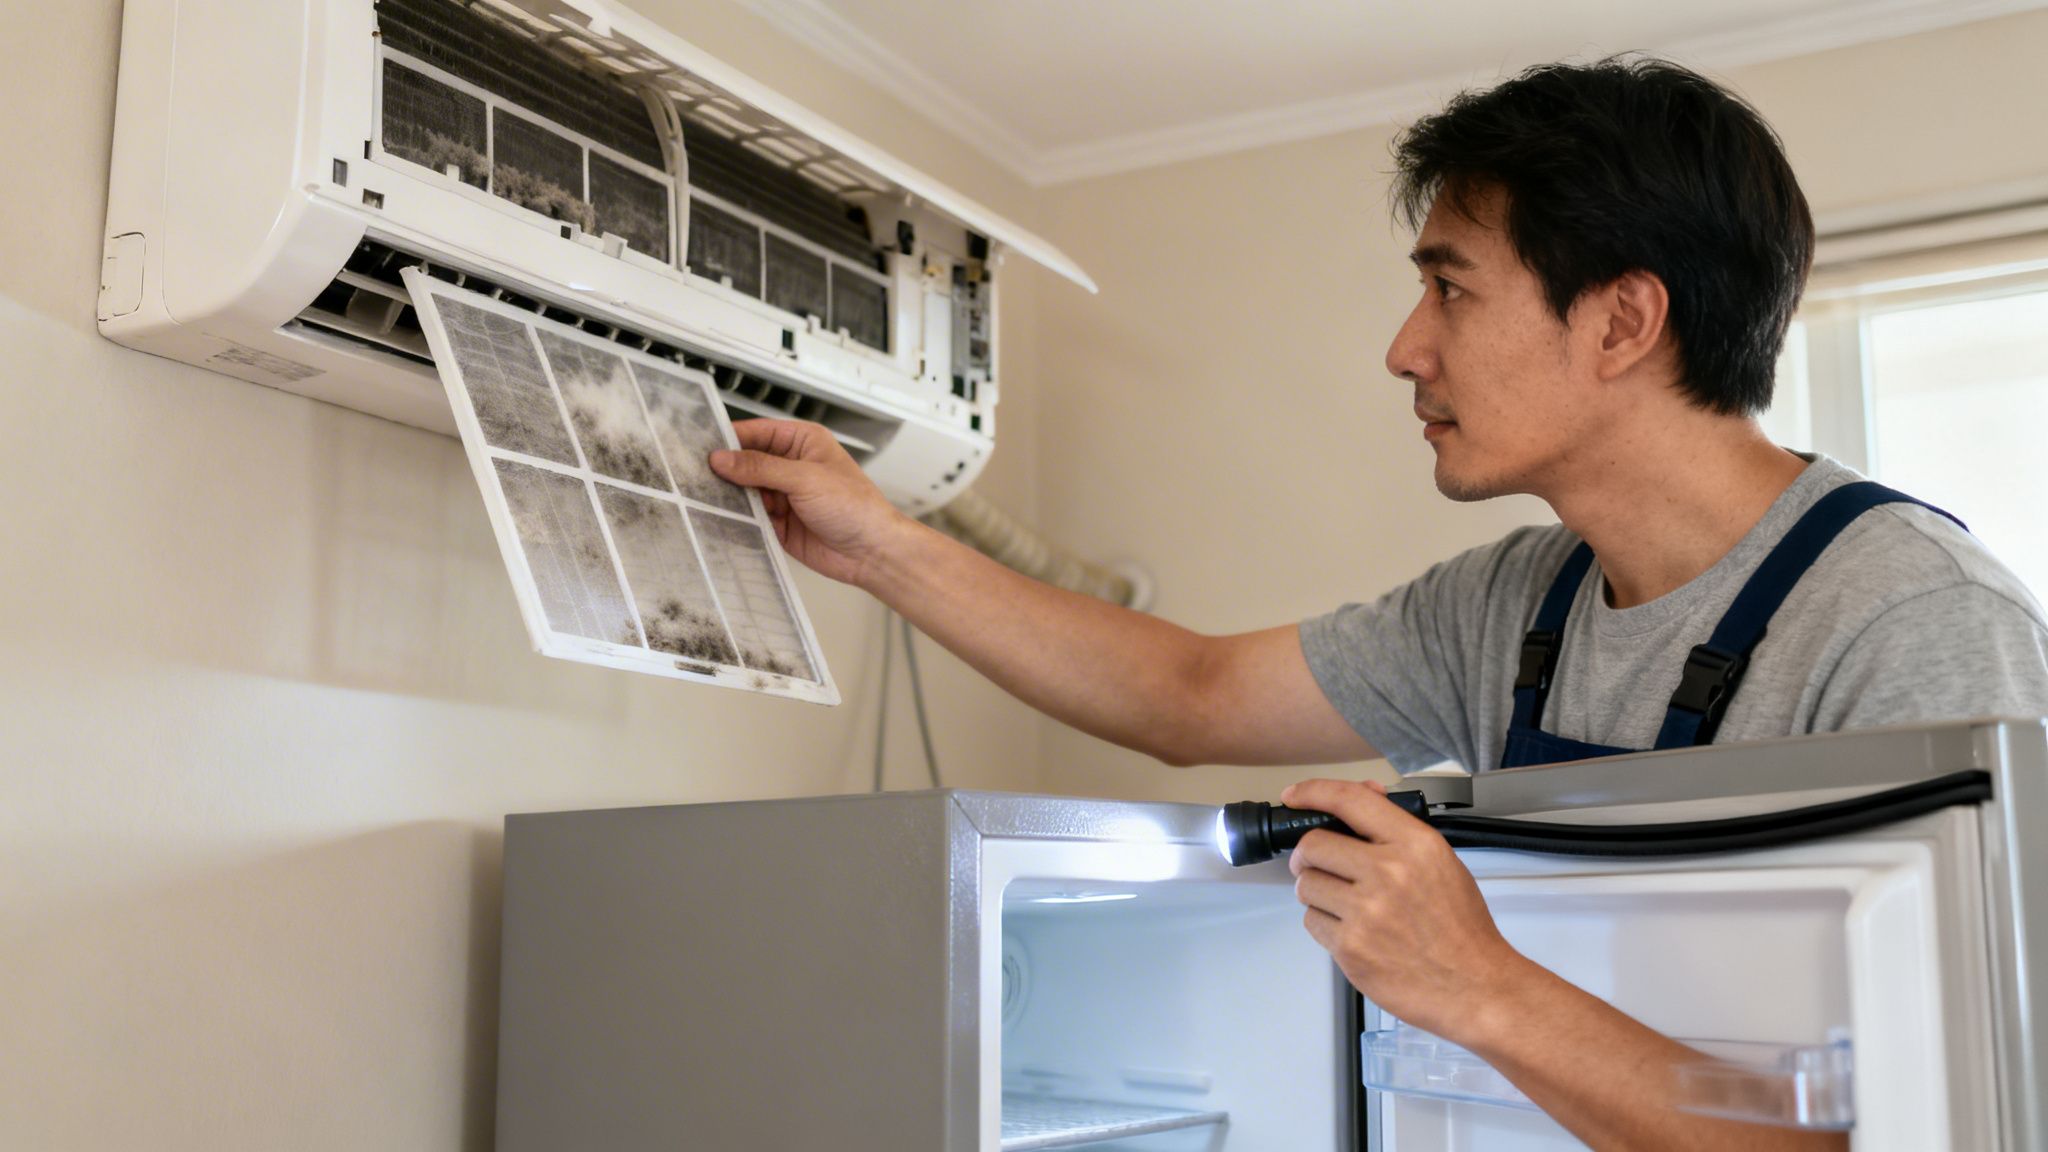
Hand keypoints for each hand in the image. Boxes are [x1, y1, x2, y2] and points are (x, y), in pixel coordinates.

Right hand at [709, 419, 911, 586]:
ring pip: (745, 491)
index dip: (730, 438)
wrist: (871, 551)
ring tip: (702, 497)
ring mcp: (784, 495)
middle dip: (725, 469)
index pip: (757, 432)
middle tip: (694, 474)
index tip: (701, 446)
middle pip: (746, 462)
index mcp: (802, 442)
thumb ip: (761, 467)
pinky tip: (721, 518)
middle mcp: (790, 466)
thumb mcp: (805, 478)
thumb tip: (723, 458)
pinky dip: (737, 518)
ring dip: (728, 495)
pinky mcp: (779, 523)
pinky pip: (750, 517)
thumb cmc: (855, 507)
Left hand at [1284, 777, 1533, 1041]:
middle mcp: (1388, 873)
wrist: (1477, 987)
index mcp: (1414, 845)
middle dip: (1310, 855)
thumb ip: (1398, 831)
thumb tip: (1364, 797)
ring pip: (1307, 885)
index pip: (1350, 800)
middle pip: (1313, 846)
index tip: (1295, 797)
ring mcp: (1366, 912)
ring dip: (1317, 891)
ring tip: (1345, 903)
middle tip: (1320, 866)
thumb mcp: (1441, 863)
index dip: (1313, 793)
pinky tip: (1353, 931)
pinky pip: (1312, 922)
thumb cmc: (1462, 929)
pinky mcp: (1351, 948)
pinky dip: (1325, 925)